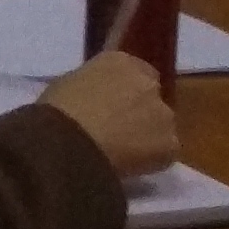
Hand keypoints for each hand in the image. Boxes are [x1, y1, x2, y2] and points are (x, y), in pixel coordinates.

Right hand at [37, 49, 180, 179]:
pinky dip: (150, 159)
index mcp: (121, 63)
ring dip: (147, 134)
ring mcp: (164, 114)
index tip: (116, 102)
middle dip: (140, 109)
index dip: (128, 88)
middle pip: (152, 96)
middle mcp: (148, 83)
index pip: (138, 70)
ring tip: (122, 150)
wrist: (68, 142)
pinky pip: (162, 152)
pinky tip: (129, 165)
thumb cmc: (58, 109)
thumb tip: (98, 97)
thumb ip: (94, 86)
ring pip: (160, 125)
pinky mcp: (170, 144)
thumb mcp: (69, 84)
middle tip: (119, 127)